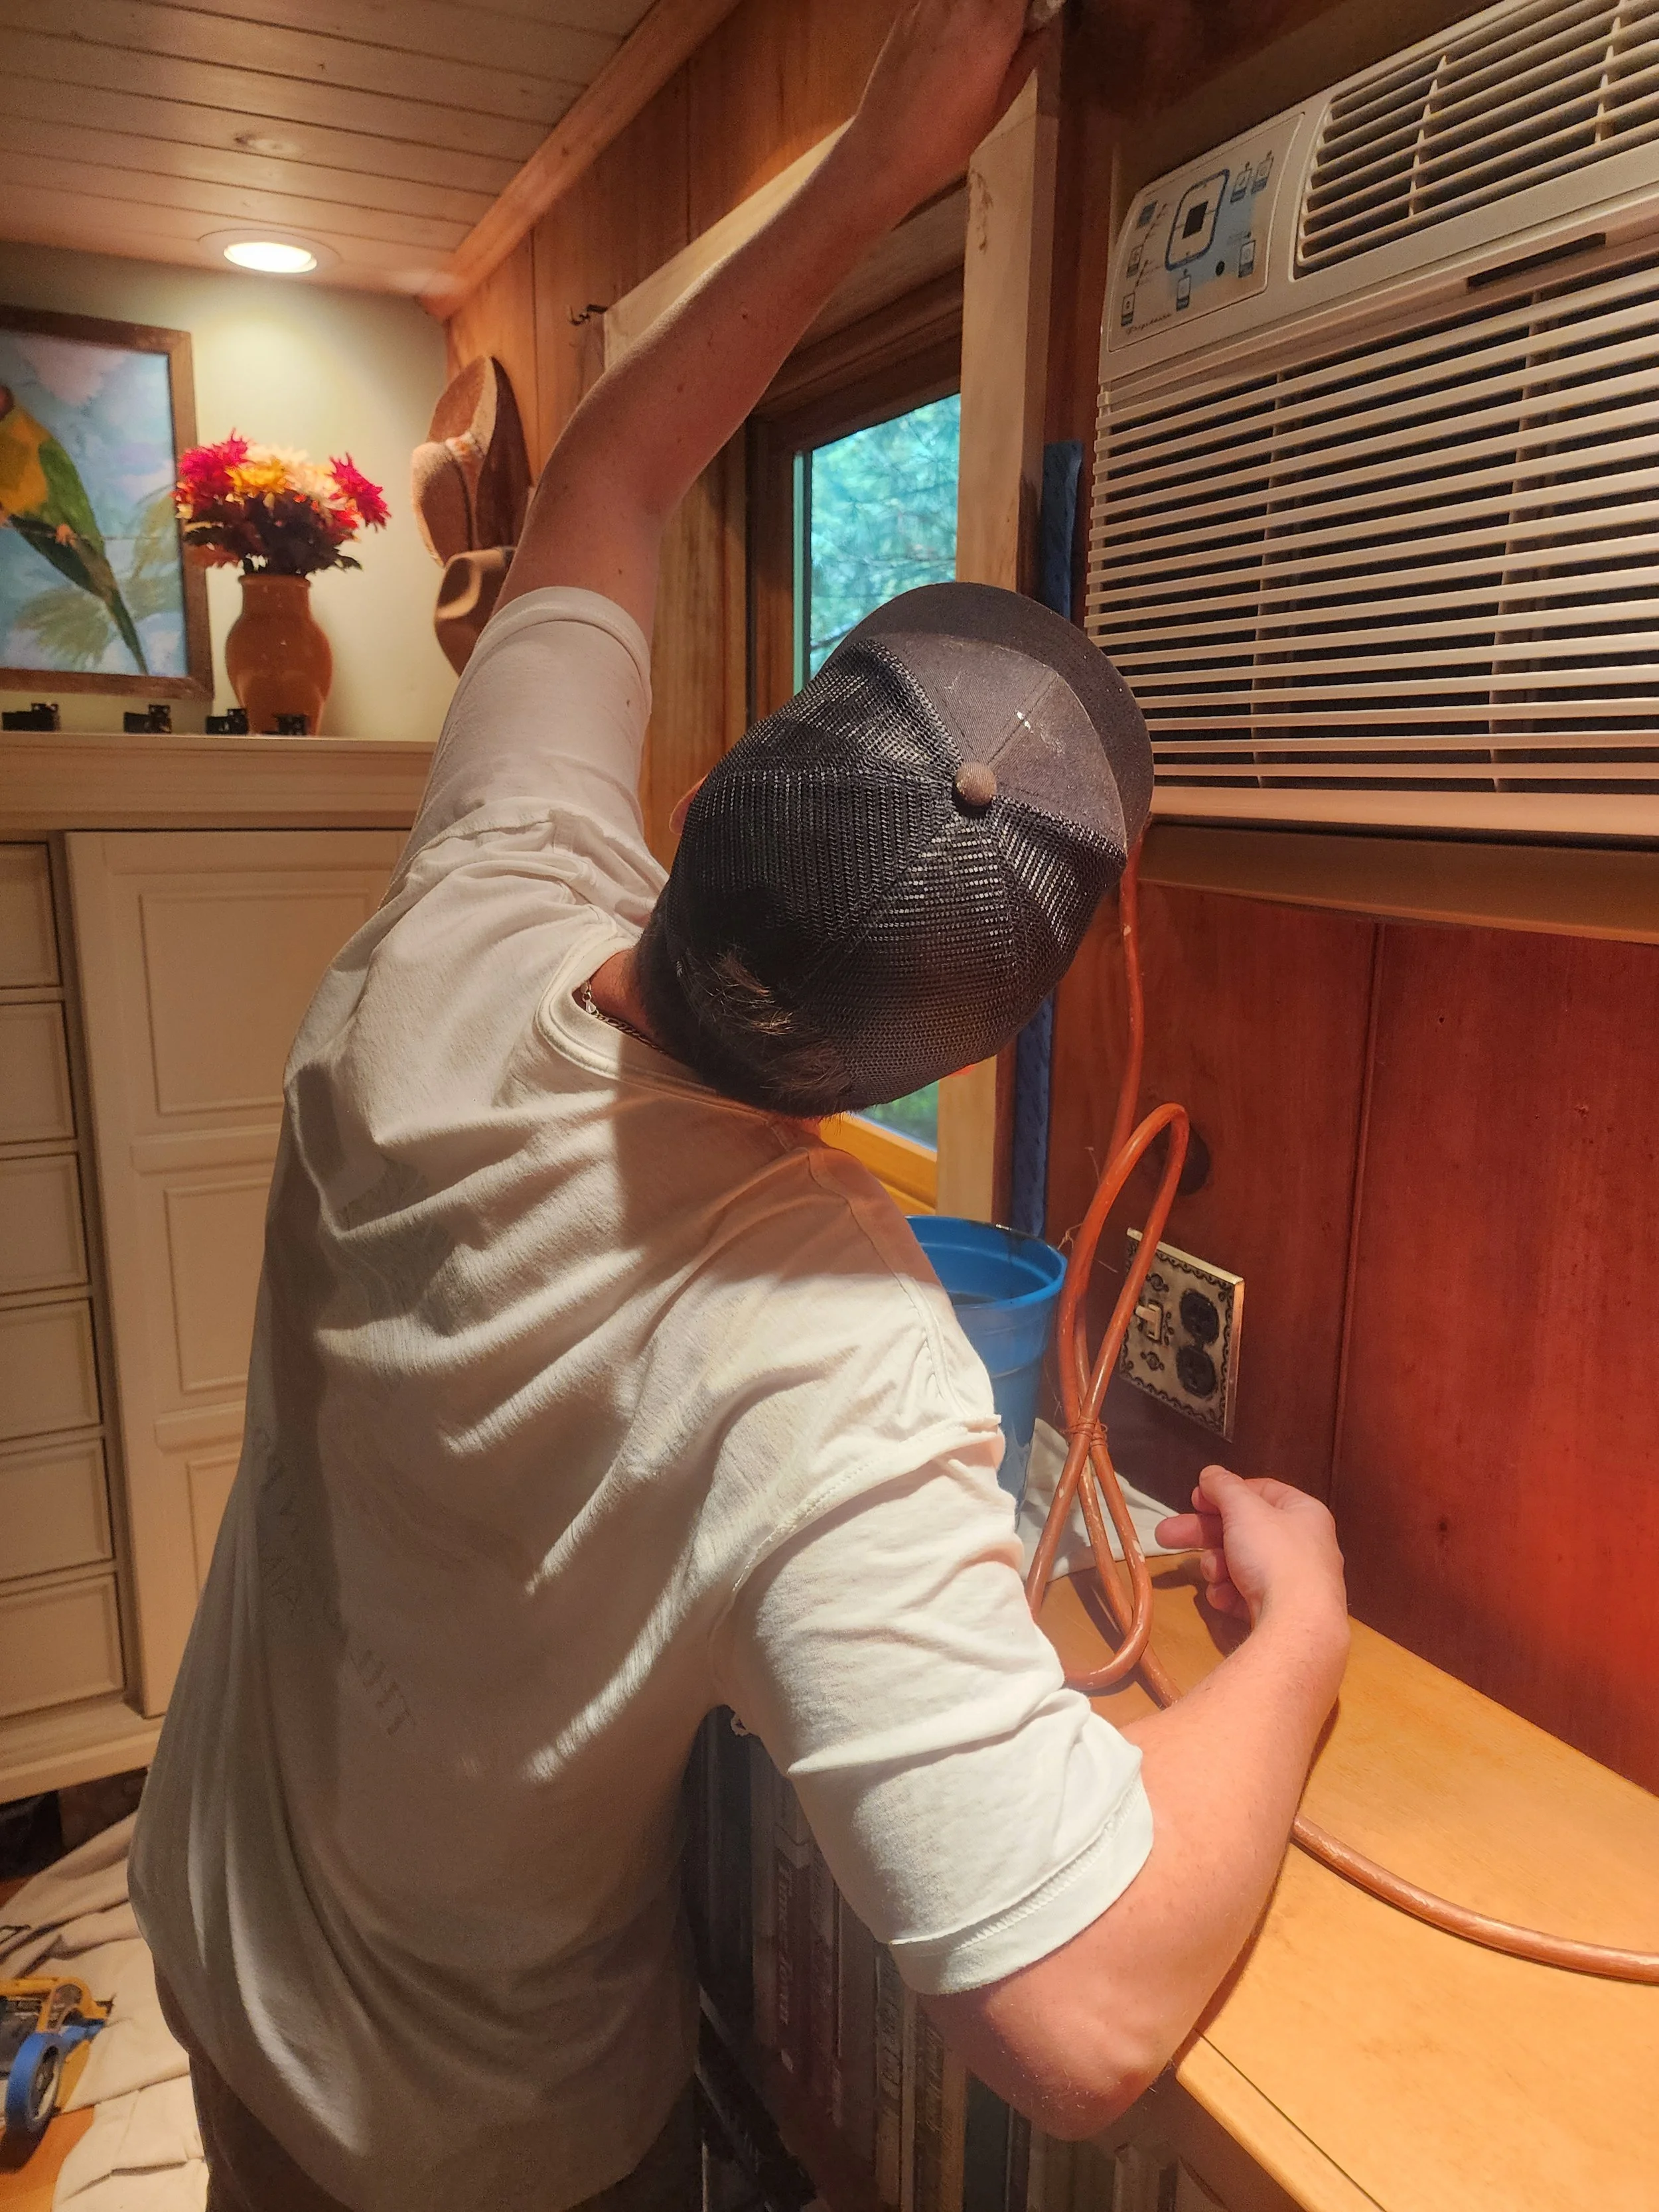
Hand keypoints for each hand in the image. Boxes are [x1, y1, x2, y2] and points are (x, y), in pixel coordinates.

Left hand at [836, 0, 1046, 218]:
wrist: (885, 150)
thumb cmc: (948, 140)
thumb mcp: (998, 106)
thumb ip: (1024, 58)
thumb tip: (1041, 28)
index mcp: (996, 25)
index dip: (1029, 4)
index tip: (1030, 17)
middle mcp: (964, 1)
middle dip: (1002, 8)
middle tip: (1004, 30)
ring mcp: (931, 2)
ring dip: (975, 11)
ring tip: (971, 42)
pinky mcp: (906, 11)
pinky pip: (938, 1)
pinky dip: (949, 13)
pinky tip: (944, 45)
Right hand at [1156, 1466, 1347, 1634]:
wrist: (1297, 1625)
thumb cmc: (1273, 1555)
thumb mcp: (1244, 1510)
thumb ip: (1224, 1487)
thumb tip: (1211, 1473)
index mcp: (1302, 1513)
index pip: (1260, 1491)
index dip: (1225, 1492)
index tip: (1195, 1499)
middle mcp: (1302, 1544)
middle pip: (1242, 1529)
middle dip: (1202, 1533)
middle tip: (1165, 1535)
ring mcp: (1293, 1582)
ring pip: (1240, 1563)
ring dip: (1216, 1565)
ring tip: (1210, 1573)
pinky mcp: (1281, 1612)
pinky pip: (1246, 1593)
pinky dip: (1229, 1593)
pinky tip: (1222, 1597)